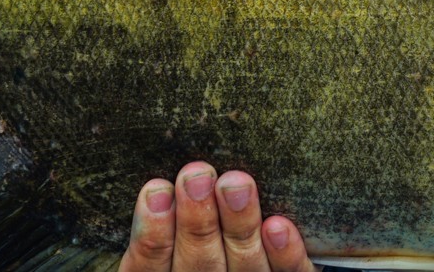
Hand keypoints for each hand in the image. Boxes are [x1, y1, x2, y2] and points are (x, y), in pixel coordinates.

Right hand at [119, 161, 314, 271]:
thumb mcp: (172, 237)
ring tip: (236, 183)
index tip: (157, 190)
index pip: (149, 265)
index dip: (152, 231)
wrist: (237, 262)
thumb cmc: (199, 241)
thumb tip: (169, 172)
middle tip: (197, 176)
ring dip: (239, 224)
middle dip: (197, 219)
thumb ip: (170, 213)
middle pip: (197, 264)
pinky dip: (283, 254)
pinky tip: (278, 226)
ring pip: (243, 265)